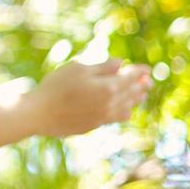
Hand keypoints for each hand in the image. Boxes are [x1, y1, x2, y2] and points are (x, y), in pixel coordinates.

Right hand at [28, 58, 151, 138]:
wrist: (40, 113)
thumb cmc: (56, 86)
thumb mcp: (78, 68)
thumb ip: (102, 67)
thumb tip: (120, 64)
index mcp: (108, 87)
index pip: (130, 78)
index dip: (139, 72)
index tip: (147, 69)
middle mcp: (111, 103)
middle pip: (132, 93)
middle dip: (141, 85)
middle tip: (148, 81)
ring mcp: (104, 116)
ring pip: (127, 107)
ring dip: (136, 99)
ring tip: (141, 94)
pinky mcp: (95, 125)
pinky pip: (117, 118)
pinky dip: (125, 111)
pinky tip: (127, 110)